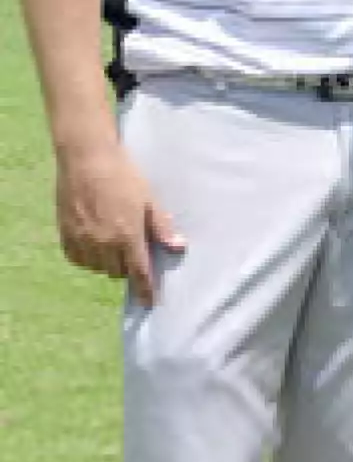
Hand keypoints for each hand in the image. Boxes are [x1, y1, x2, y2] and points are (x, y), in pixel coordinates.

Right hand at [55, 144, 184, 306]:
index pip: (139, 273)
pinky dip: (87, 257)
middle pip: (118, 272)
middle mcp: (103, 243)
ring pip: (97, 268)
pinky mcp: (66, 234)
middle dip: (127, 266)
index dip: (146, 291)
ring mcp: (82, 240)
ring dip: (107, 262)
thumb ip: (161, 226)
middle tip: (131, 249)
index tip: (150, 303)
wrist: (86, 158)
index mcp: (127, 236)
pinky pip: (78, 259)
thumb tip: (178, 247)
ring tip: (113, 243)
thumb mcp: (148, 199)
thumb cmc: (123, 175)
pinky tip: (94, 243)